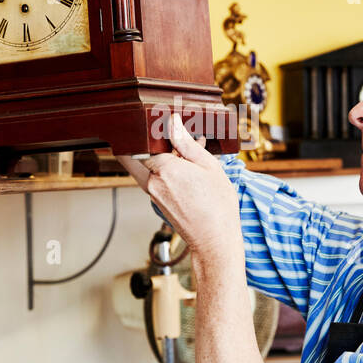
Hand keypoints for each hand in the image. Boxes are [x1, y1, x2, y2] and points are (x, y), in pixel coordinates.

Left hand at [121, 115, 241, 263]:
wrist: (215, 240)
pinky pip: (157, 181)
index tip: (167, 130)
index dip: (158, 134)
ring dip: (167, 162)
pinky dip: (170, 175)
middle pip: (145, 154)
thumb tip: (173, 122)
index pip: (148, 141)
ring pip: (151, 168)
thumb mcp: (208, 166)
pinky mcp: (157, 202)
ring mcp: (153, 194)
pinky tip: (191, 177)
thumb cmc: (217, 206)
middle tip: (181, 146)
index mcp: (164, 169)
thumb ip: (186, 142)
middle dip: (160, 147)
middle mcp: (153, 182)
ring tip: (192, 164)